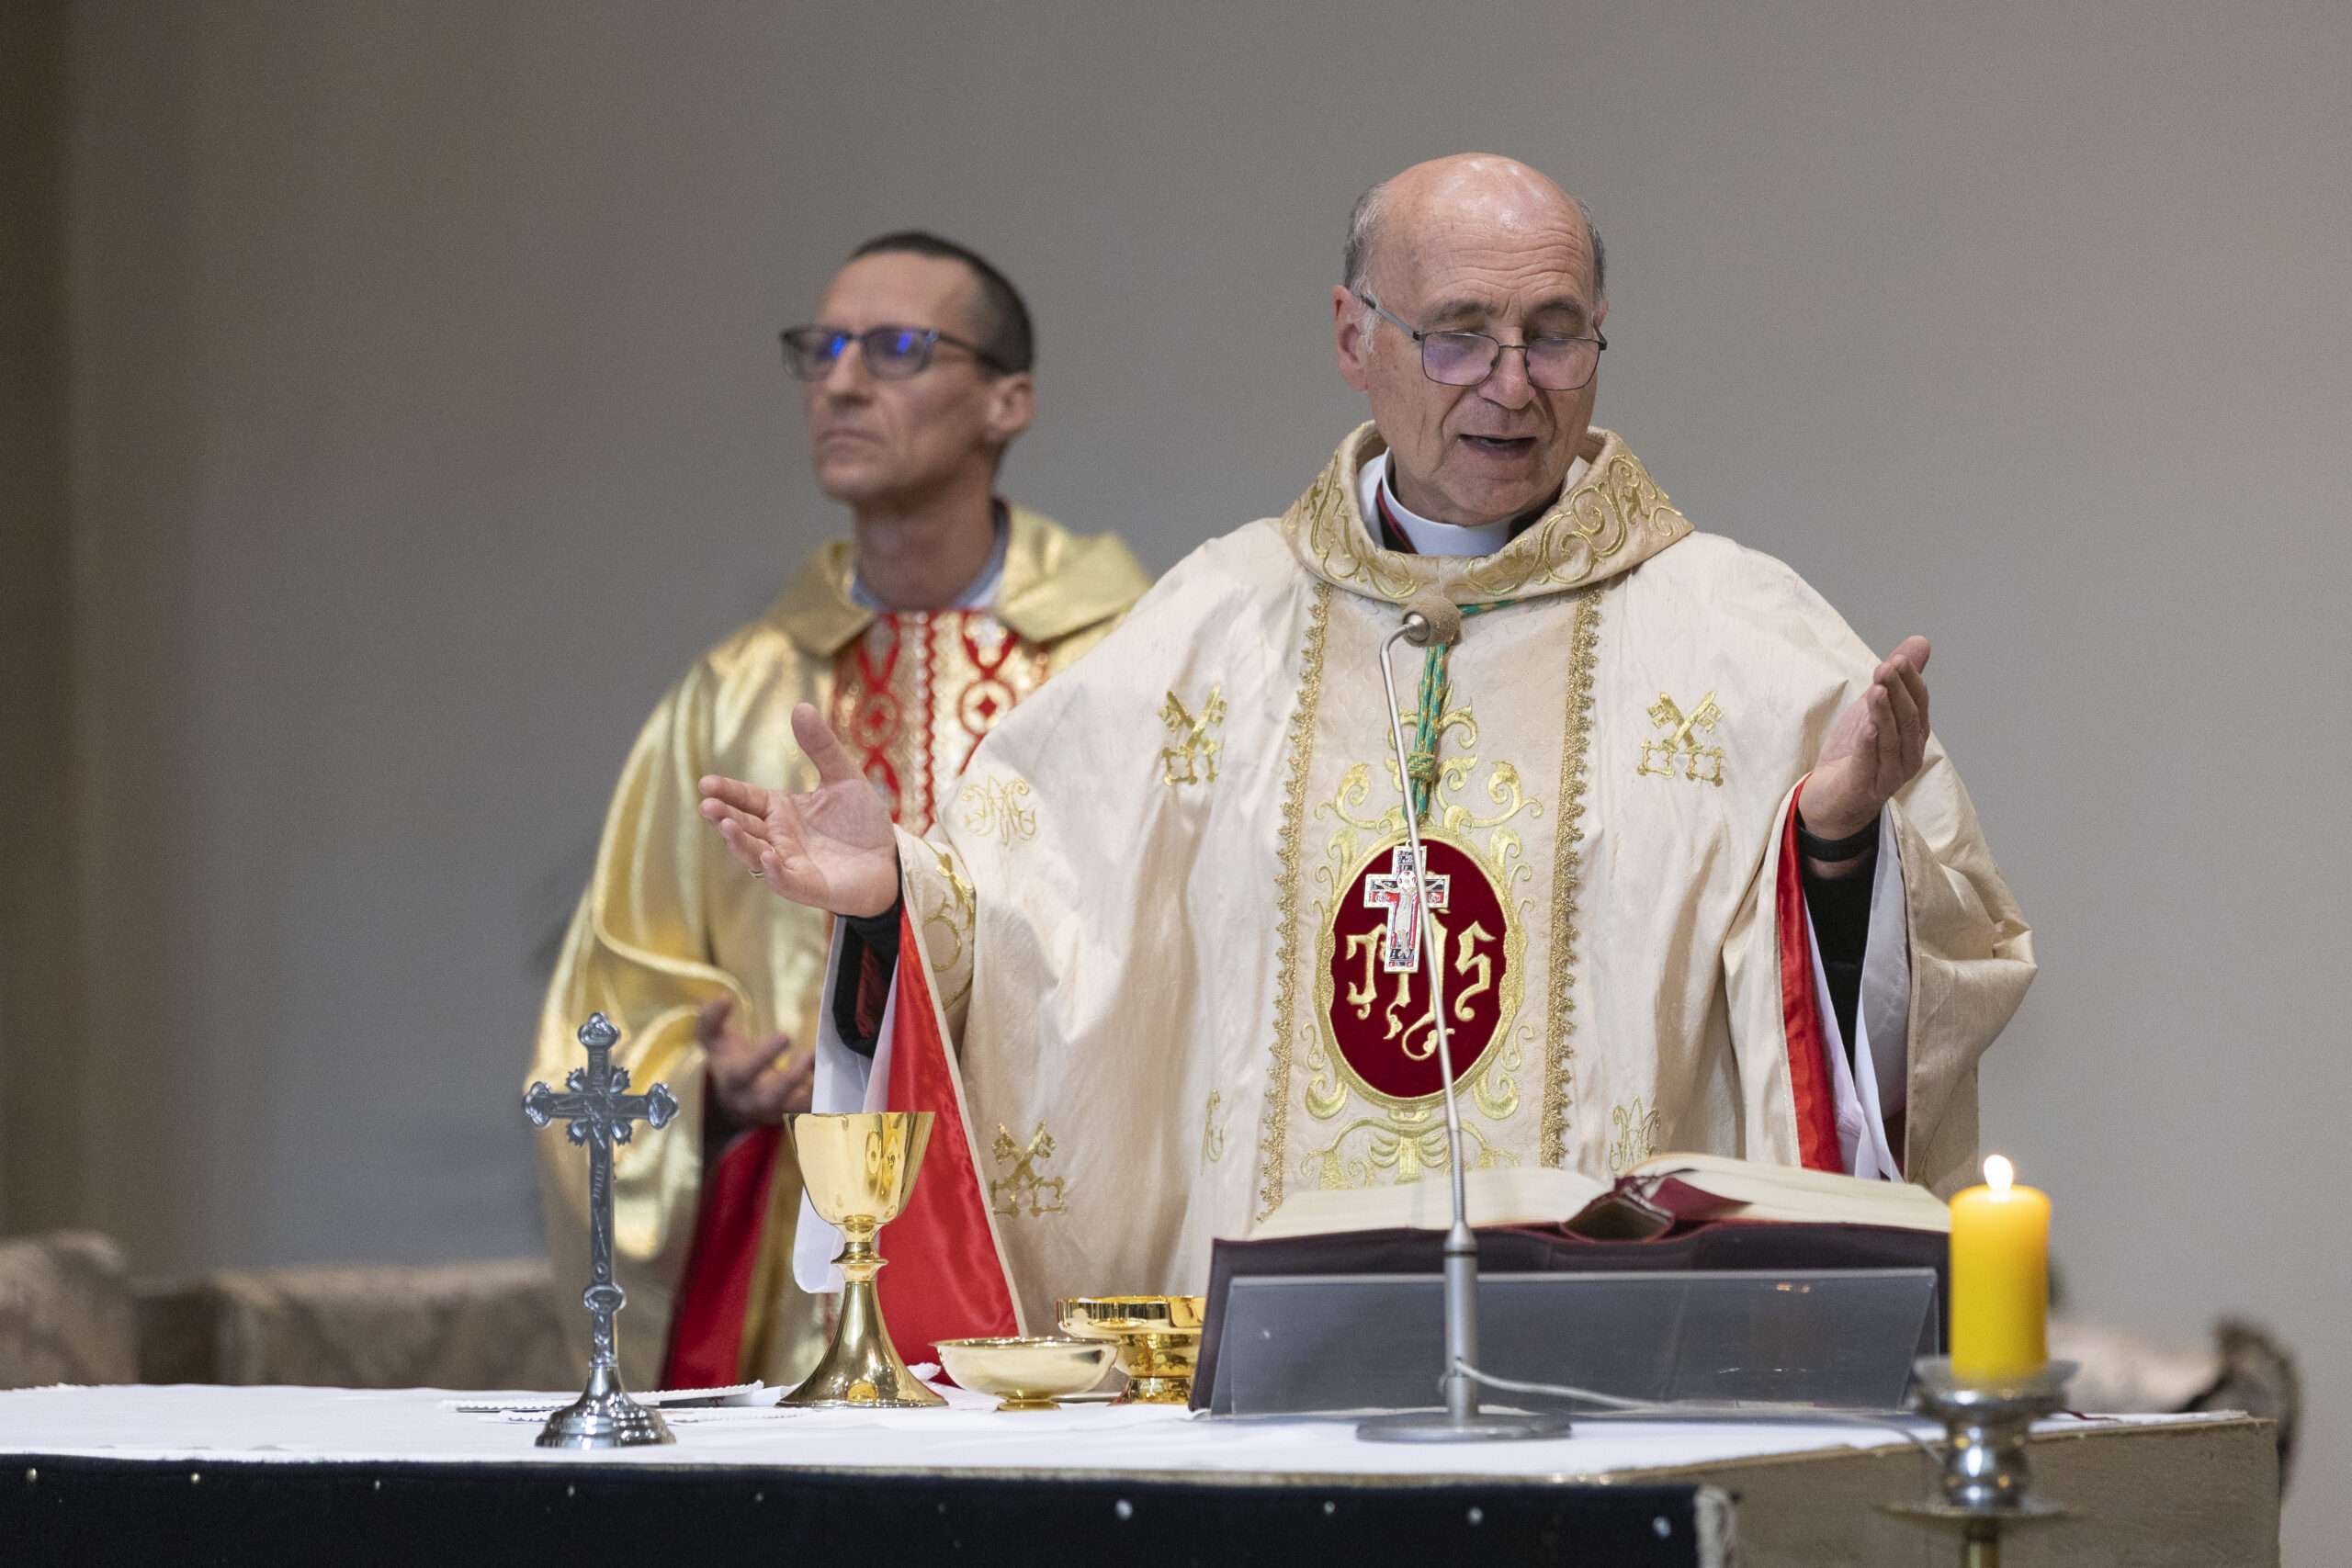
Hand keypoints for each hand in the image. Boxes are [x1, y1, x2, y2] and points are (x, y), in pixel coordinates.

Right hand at [697, 995, 812, 1137]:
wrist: (734, 1095)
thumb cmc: (727, 1058)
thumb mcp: (713, 1038)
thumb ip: (711, 1018)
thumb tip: (724, 998)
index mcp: (733, 1081)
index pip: (744, 1073)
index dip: (764, 1056)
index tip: (785, 1035)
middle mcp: (752, 1101)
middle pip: (770, 1099)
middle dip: (790, 1080)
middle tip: (808, 1054)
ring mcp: (774, 1111)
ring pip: (795, 1111)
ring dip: (813, 1091)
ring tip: (824, 1066)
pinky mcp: (792, 1115)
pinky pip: (812, 1111)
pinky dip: (824, 1094)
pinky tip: (828, 1070)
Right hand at [698, 703, 898, 917]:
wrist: (891, 862)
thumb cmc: (861, 823)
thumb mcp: (844, 777)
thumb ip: (822, 747)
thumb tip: (801, 706)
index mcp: (781, 811)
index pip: (747, 799)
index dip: (727, 791)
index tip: (705, 783)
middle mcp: (779, 838)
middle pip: (744, 826)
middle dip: (724, 817)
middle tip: (707, 805)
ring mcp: (791, 864)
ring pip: (756, 855)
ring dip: (740, 843)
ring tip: (726, 826)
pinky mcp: (808, 887)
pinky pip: (785, 880)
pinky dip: (774, 870)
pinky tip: (767, 855)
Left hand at [1803, 636, 1931, 841]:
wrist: (1830, 801)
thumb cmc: (1855, 754)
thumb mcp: (1873, 709)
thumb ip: (1896, 679)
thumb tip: (1920, 642)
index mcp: (1913, 736)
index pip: (1918, 704)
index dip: (1910, 681)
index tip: (1897, 658)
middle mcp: (1908, 756)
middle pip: (1908, 720)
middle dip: (1899, 692)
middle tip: (1887, 666)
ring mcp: (1889, 774)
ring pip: (1892, 740)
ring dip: (1885, 713)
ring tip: (1877, 688)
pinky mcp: (1865, 787)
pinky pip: (1870, 762)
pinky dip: (1870, 743)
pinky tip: (1867, 725)